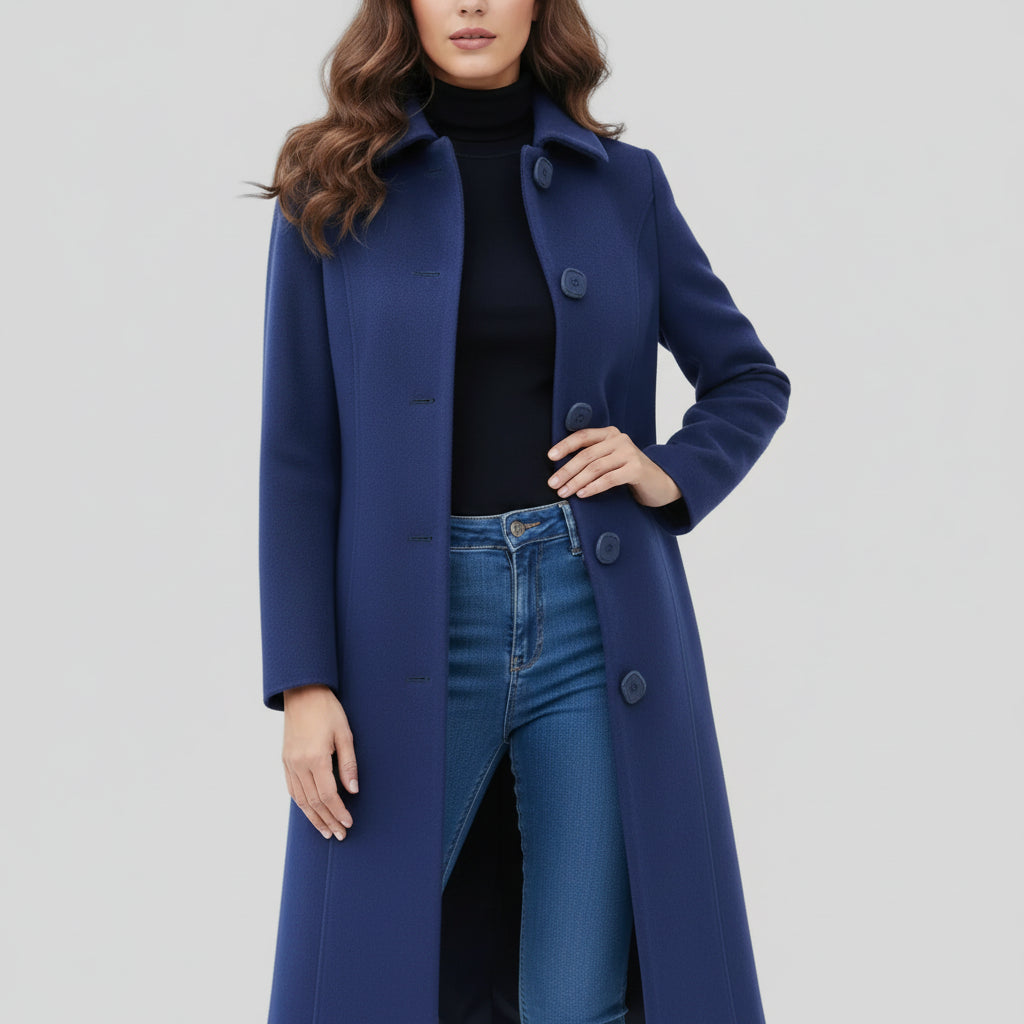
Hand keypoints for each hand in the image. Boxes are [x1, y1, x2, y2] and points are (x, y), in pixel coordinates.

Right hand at [282, 683, 358, 840]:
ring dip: (313, 817)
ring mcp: (289, 763)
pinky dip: (301, 804)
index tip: (348, 823)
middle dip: (328, 820)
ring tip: (325, 831)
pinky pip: (292, 789)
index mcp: (315, 758)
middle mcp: (299, 764)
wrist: (302, 693)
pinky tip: (309, 811)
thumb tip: (353, 790)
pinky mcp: (285, 760)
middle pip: (314, 802)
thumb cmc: (327, 710)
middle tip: (339, 834)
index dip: (339, 812)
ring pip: (300, 799)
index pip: (328, 795)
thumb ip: (349, 764)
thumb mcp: (345, 734)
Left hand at [547, 425, 682, 508]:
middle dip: (567, 470)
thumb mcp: (611, 459)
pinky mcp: (636, 469)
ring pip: (595, 468)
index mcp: (610, 434)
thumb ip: (593, 458)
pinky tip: (582, 494)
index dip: (565, 446)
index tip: (550, 457)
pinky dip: (593, 487)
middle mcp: (619, 440)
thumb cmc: (630, 472)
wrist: (661, 482)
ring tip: (564, 492)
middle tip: (553, 484)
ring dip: (576, 481)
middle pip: (586, 455)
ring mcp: (629, 453)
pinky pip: (609, 479)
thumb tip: (562, 471)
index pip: (583, 436)